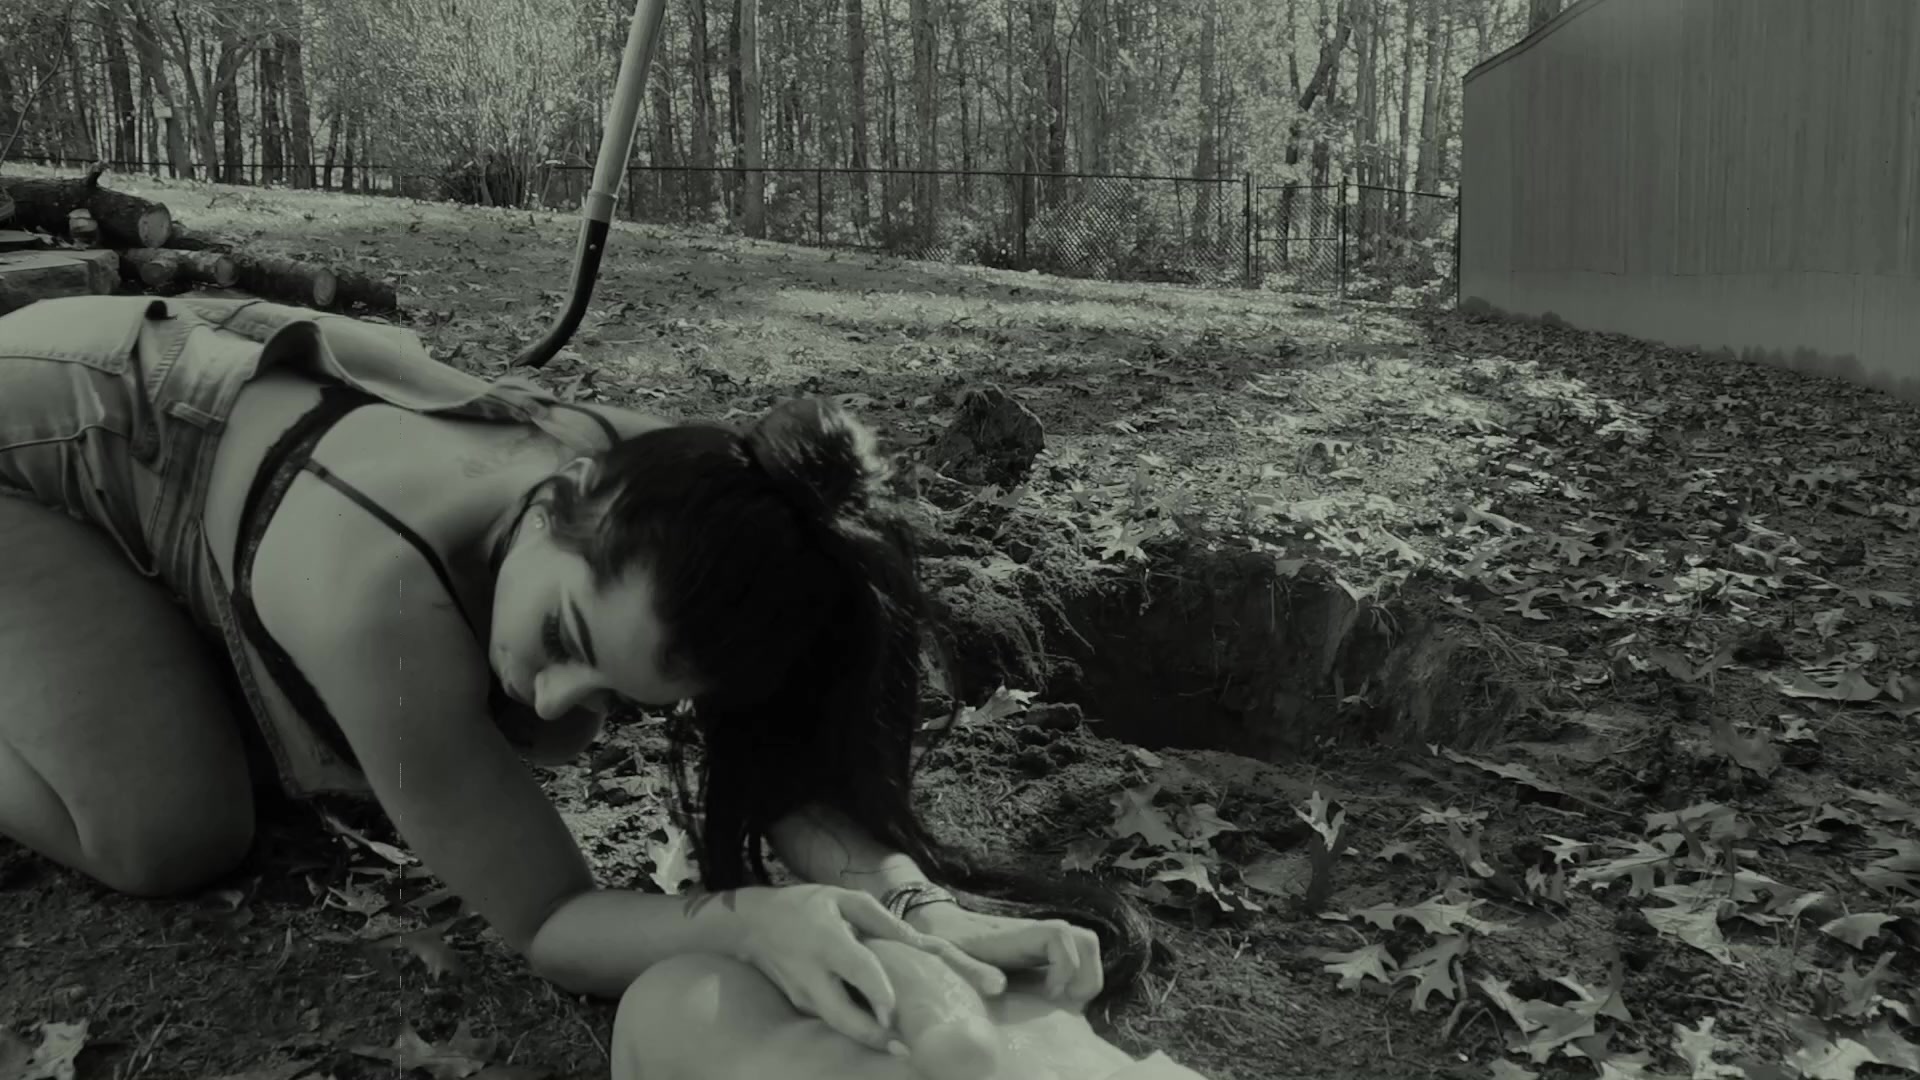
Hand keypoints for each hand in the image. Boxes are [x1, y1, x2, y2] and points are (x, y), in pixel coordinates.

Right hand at [725, 885, 1003, 1052]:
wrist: (752, 925)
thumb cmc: (806, 907)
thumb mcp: (843, 899)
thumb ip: (883, 920)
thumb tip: (923, 943)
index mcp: (826, 941)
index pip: (855, 969)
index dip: (876, 990)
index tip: (894, 1012)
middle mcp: (812, 974)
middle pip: (842, 1015)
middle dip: (873, 1036)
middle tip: (904, 1049)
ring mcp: (804, 996)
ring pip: (838, 1025)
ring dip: (868, 1036)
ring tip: (902, 1044)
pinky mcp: (802, 1007)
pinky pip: (833, 1020)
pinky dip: (857, 1027)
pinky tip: (882, 1029)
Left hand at [908, 905, 1103, 1005]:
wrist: (944, 927)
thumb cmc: (948, 943)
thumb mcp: (953, 959)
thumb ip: (974, 972)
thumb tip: (998, 988)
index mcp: (1019, 935)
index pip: (1059, 936)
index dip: (1065, 966)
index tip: (1050, 994)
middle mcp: (1038, 933)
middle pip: (1086, 941)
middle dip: (1086, 975)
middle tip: (1065, 1001)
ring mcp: (1044, 941)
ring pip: (1086, 948)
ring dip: (1086, 976)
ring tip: (1065, 1001)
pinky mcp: (1044, 951)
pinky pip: (1076, 957)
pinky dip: (1077, 978)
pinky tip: (1055, 998)